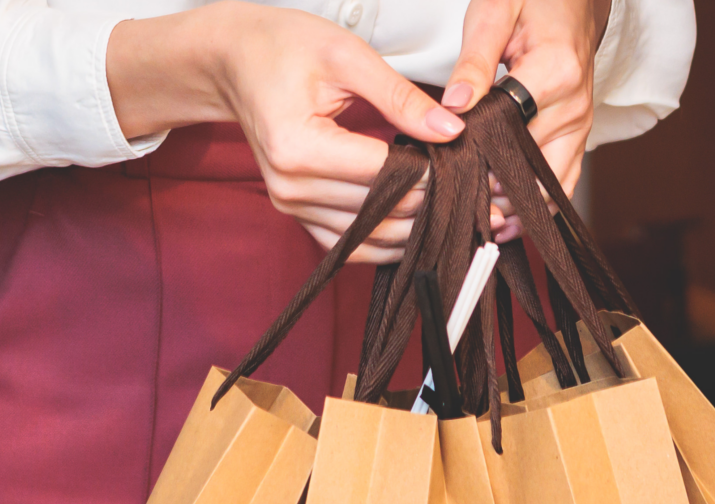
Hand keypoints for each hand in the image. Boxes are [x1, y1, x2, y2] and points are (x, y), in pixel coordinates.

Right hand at [107, 2, 495, 262]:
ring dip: (416, 230)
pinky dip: (387, 240)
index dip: (435, 174)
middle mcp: (291, 187)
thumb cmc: (283, 47)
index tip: (476, 166)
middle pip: (381, 212)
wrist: (232, 63)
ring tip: (459, 212)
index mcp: (299, 146)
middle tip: (482, 193)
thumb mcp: (347, 56)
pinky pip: (350, 245)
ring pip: (370, 239)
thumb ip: (402, 97)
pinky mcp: (296, 215)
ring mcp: (291, 206)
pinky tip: (419, 225)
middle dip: (435, 204)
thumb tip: (453, 131)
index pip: (385, 175)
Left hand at [442, 0, 611, 242]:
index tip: (446, 173)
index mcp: (554, 73)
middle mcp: (574, 107)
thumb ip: (472, 61)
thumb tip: (454, 105)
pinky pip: (561, 185)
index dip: (476, 157)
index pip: (510, 132)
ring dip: (514, 209)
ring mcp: (581, 127)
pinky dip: (534, 207)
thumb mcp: (493, 13)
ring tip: (475, 224)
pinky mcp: (579, 138)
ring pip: (549, 188)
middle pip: (530, 169)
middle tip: (453, 209)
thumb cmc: (531, 0)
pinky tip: (506, 222)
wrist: (572, 0)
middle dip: (491, 193)